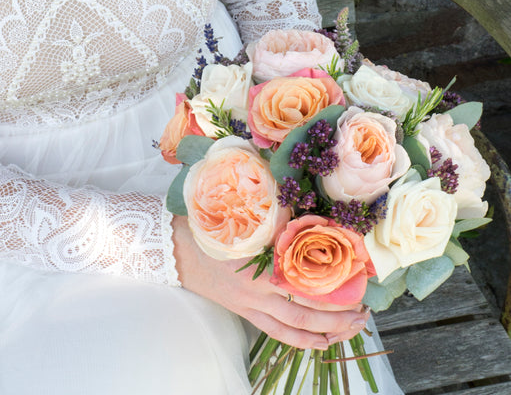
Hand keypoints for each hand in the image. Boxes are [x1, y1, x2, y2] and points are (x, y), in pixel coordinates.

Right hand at [172, 216, 368, 350]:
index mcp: (259, 256)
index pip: (304, 272)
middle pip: (307, 306)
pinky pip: (278, 333)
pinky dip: (302, 340)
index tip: (358, 272)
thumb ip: (274, 209)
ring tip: (353, 326)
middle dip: (339, 311)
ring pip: (296, 325)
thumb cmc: (210, 224)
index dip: (333, 277)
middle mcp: (258, 285)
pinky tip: (323, 342)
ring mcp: (251, 303)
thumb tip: (305, 198)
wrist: (175, 248)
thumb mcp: (242, 210)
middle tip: (364, 309)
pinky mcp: (246, 312)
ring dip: (328, 330)